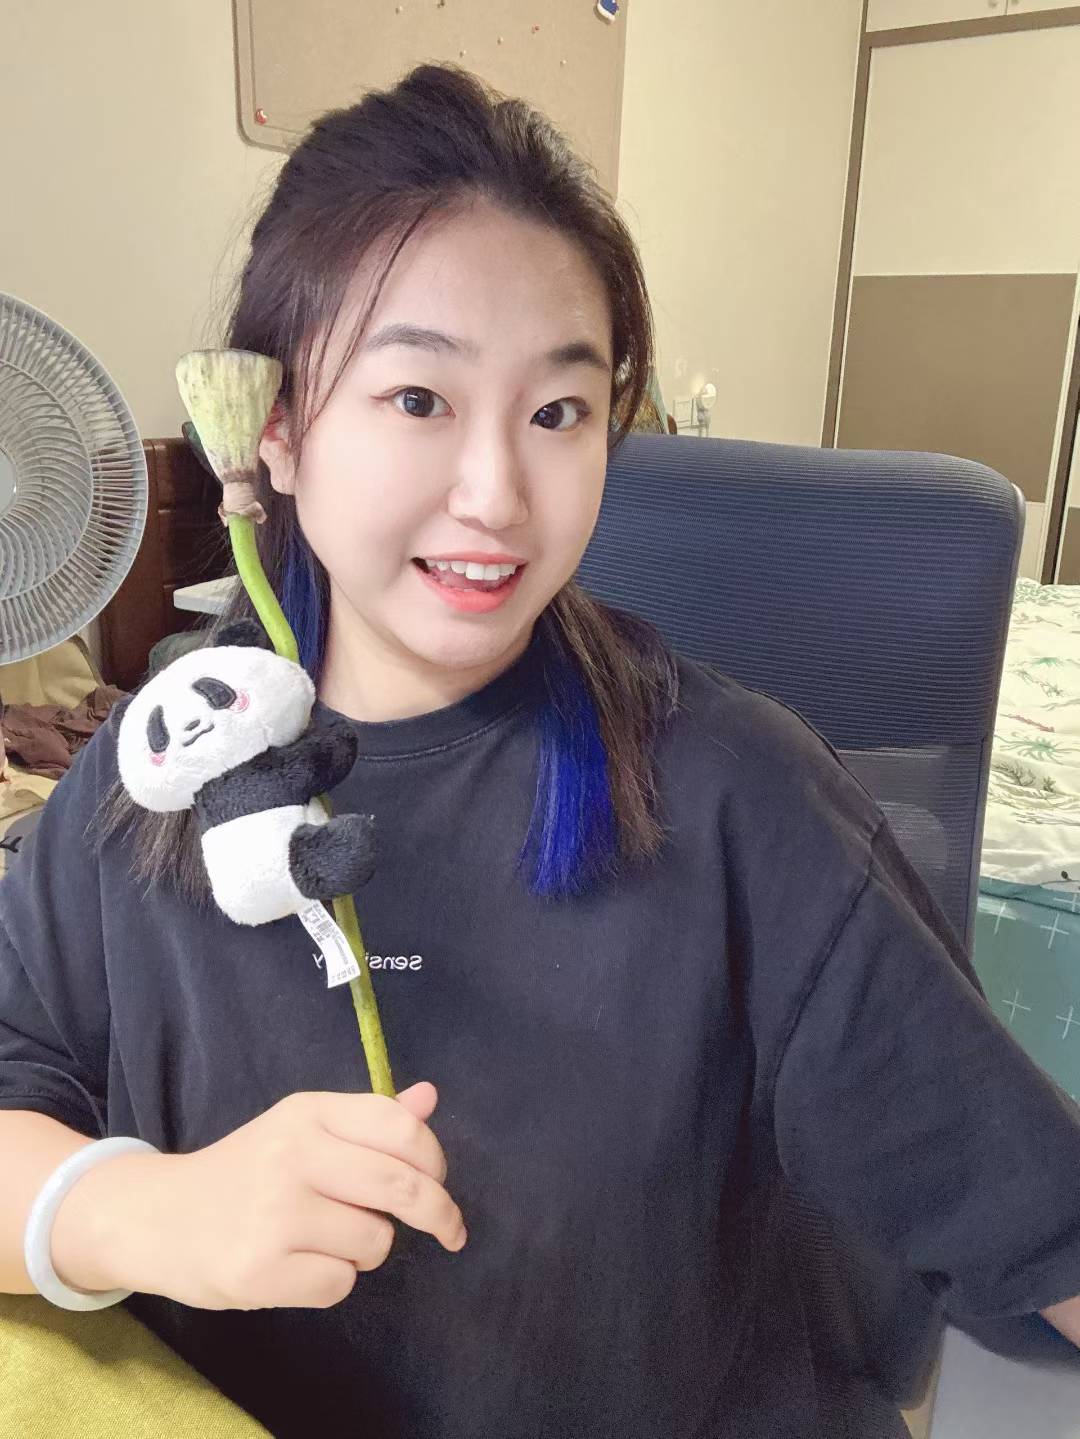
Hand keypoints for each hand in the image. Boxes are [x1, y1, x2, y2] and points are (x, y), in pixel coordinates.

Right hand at [52, 1081, 465, 1310]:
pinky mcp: (260, 1269)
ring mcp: (274, 1213)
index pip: (398, 1126)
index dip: (435, 1157)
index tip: (441, 1181)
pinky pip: (341, 1283)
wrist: (159, 1217)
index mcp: (307, 1113)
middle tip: (449, 1230)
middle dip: (438, 1212)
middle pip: (400, 1186)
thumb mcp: (302, 1129)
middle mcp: (292, 1155)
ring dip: (368, 1249)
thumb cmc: (246, 1172)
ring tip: (328, 1239)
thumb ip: (369, 1119)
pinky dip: (334, 1282)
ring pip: (375, 1241)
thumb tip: (429, 1097)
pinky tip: (300, 1265)